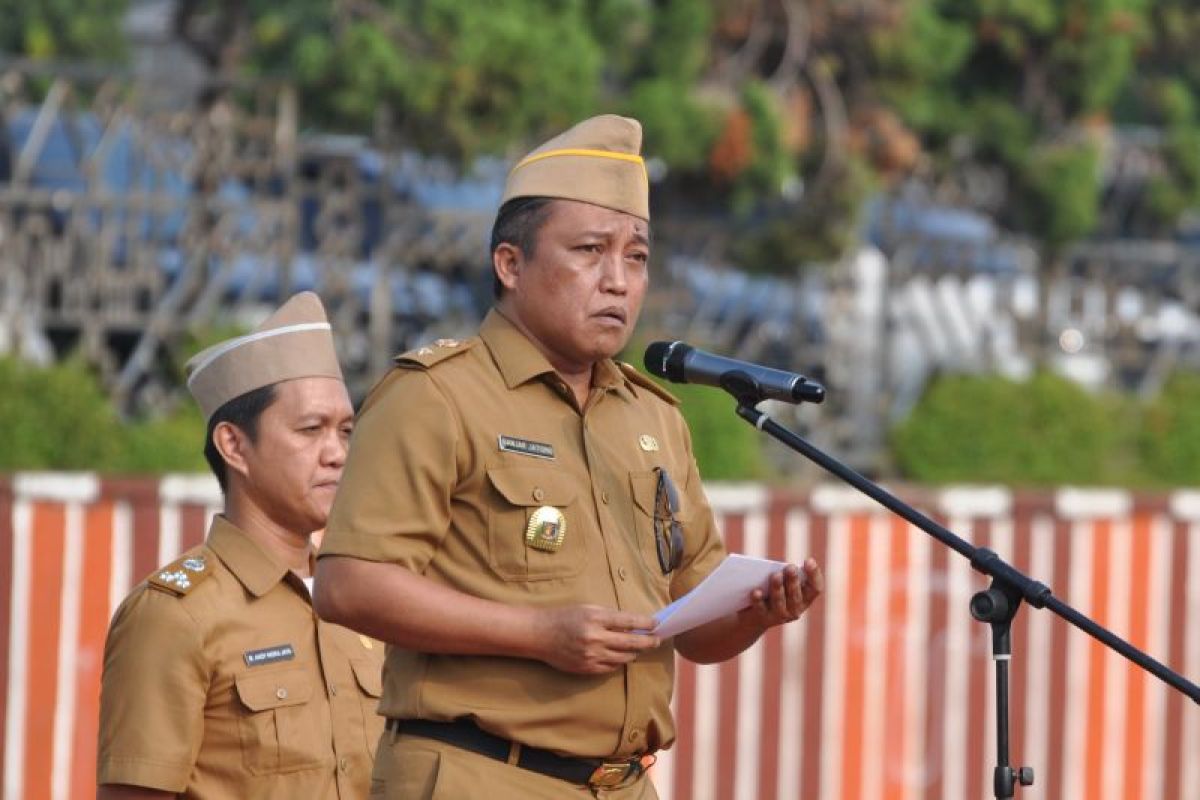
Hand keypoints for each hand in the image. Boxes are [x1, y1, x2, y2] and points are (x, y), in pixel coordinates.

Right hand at [538, 605, 659, 674]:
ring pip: (623, 657)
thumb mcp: (587, 608)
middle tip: (657, 640)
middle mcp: (595, 637)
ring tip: (639, 649)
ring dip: (634, 653)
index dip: (645, 624)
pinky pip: (611, 668)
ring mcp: (591, 655)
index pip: (629, 621)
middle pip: (631, 642)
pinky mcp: (587, 668)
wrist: (540, 634)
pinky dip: (618, 662)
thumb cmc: (564, 617)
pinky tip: (621, 657)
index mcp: (596, 618)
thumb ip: (608, 616)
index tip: (656, 624)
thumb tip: (631, 624)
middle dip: (648, 642)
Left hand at [737, 558, 823, 630]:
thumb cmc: (772, 591)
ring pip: (779, 602)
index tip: (809, 560)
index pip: (815, 589)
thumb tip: (783, 567)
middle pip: (796, 596)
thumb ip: (786, 574)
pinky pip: (761, 608)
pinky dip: (758, 600)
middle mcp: (795, 610)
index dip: (814, 575)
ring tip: (776, 575)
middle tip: (790, 567)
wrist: (755, 616)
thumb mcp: (783, 582)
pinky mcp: (763, 618)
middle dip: (793, 581)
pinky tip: (756, 591)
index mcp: (805, 599)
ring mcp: (779, 616)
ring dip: (778, 588)